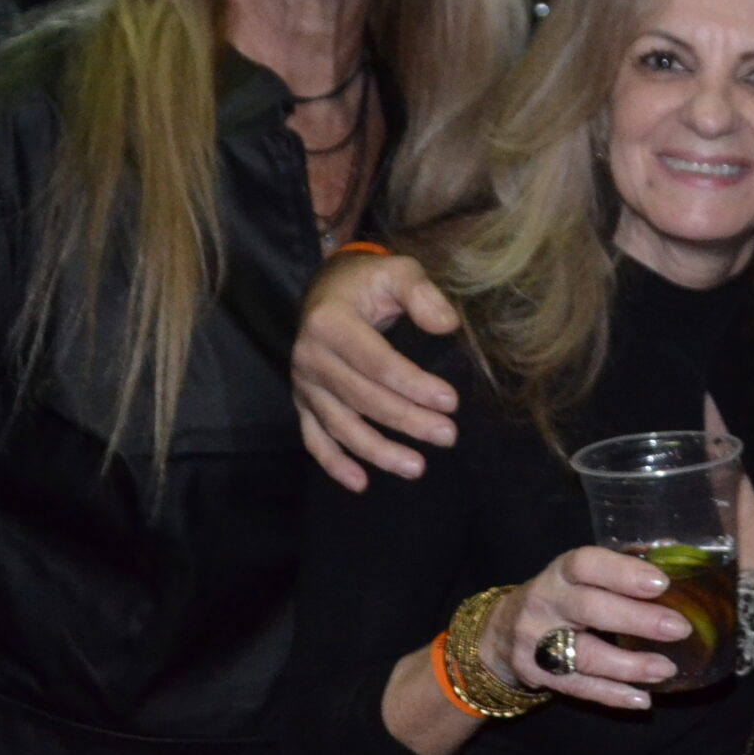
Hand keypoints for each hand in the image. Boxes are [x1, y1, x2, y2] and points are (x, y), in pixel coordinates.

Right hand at [290, 252, 461, 490]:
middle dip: (407, 421)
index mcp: (330, 323)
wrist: (326, 288)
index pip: (377, 363)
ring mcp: (304, 383)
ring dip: (377, 451)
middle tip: (447, 436)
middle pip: (362, 398)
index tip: (451, 402)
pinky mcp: (303, 401)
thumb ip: (422, 294)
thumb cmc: (367, 281)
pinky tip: (360, 483)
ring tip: (417, 467)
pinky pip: (315, 438)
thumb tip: (447, 326)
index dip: (414, 385)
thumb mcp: (397, 271)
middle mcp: (310, 357)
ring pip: (341, 425)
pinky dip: (334, 463)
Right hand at [481, 547, 685, 712]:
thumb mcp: (577, 577)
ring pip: (586, 655)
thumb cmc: (560, 598)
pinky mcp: (537, 675)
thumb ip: (618, 573)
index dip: (623, 572)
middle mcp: (545, 603)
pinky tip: (642, 699)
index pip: (586, 564)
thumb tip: (678, 565)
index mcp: (561, 573)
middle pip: (589, 610)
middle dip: (636, 620)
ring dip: (629, 665)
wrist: (501, 632)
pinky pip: (578, 687)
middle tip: (679, 628)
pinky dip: (611, 695)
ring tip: (666, 669)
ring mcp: (537, 642)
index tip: (660, 582)